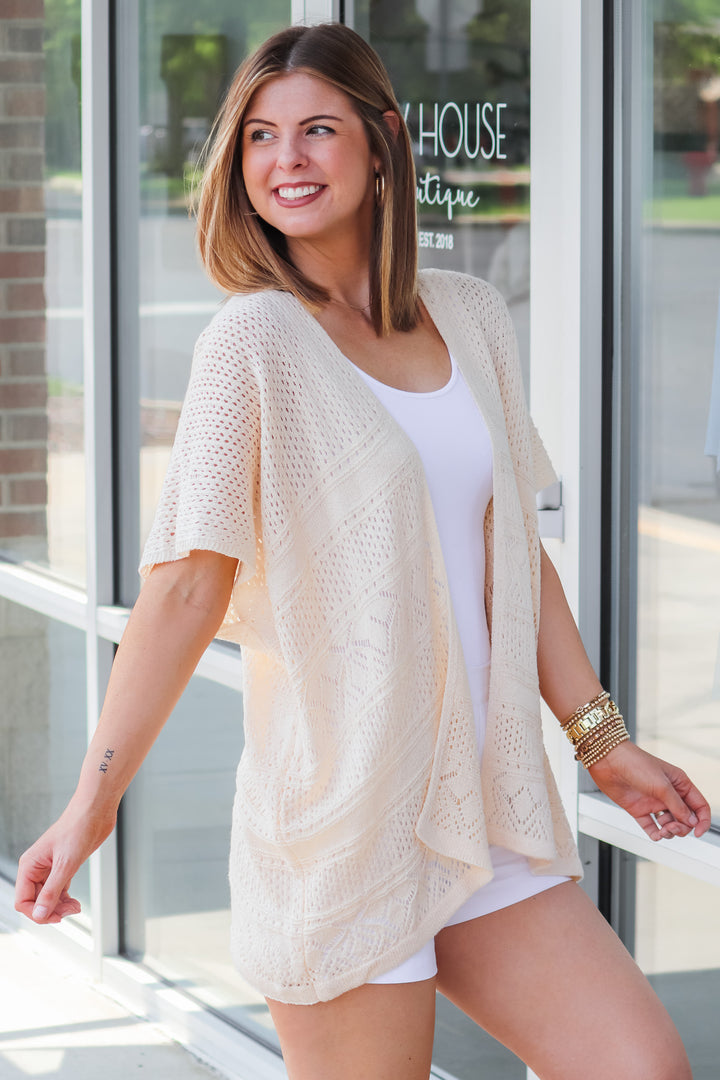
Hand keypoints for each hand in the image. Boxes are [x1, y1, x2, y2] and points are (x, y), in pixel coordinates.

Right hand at [14, 801, 115, 923]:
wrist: (96, 810)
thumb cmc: (78, 827)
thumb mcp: (65, 864)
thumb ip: (52, 891)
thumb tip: (40, 914)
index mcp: (30, 865)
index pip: (23, 900)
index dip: (37, 913)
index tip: (55, 918)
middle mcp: (37, 868)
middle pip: (36, 901)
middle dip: (51, 910)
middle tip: (70, 912)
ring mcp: (51, 867)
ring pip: (48, 897)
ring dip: (60, 907)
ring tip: (76, 907)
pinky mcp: (65, 866)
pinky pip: (59, 890)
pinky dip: (66, 899)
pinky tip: (75, 902)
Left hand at [588, 741, 710, 841]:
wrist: (608, 761)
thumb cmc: (635, 764)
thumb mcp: (662, 785)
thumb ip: (678, 805)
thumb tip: (692, 822)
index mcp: (679, 783)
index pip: (699, 805)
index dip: (702, 820)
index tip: (698, 832)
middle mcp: (668, 794)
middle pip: (685, 818)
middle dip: (682, 827)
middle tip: (672, 827)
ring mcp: (653, 802)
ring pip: (669, 824)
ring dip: (669, 831)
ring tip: (662, 830)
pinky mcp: (639, 809)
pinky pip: (651, 826)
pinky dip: (655, 834)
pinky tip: (656, 835)